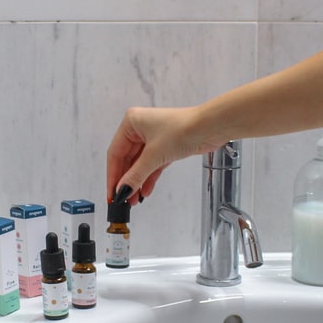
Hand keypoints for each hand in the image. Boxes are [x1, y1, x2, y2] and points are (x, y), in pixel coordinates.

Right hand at [105, 106, 220, 204]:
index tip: (112, 193)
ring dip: (137, 181)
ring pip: (140, 164)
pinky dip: (149, 177)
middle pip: (127, 159)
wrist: (210, 127)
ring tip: (134, 200)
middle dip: (126, 180)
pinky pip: (152, 164)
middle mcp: (140, 128)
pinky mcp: (166, 146)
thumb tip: (122, 190)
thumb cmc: (183, 129)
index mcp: (131, 122)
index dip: (113, 175)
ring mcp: (154, 137)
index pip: (115, 153)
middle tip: (123, 199)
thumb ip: (135, 175)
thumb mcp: (154, 156)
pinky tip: (145, 191)